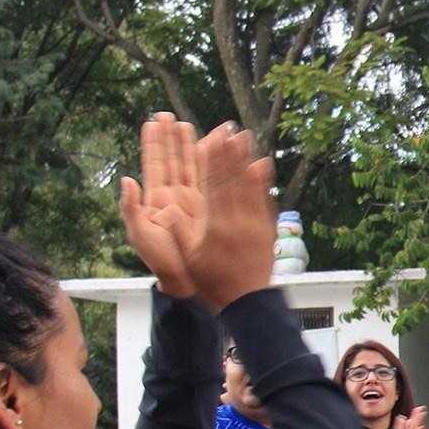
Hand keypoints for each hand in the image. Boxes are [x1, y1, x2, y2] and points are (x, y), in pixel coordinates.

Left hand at [119, 113, 202, 297]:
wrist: (186, 279)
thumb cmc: (161, 260)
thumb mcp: (140, 234)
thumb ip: (130, 207)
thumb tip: (126, 179)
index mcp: (156, 199)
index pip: (154, 164)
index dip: (154, 143)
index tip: (153, 122)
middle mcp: (174, 196)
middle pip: (172, 159)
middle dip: (170, 137)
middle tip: (168, 114)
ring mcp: (192, 200)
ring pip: (191, 166)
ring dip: (190, 145)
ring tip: (188, 124)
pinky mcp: (209, 207)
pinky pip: (209, 179)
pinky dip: (210, 163)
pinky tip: (211, 148)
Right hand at [185, 124, 277, 311]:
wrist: (247, 301)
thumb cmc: (212, 281)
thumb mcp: (187, 258)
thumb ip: (174, 230)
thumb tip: (161, 208)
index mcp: (213, 225)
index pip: (210, 185)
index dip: (210, 160)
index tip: (208, 139)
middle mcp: (236, 220)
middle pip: (231, 179)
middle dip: (228, 151)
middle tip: (227, 127)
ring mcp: (255, 223)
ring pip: (249, 185)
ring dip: (246, 159)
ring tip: (244, 136)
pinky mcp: (267, 228)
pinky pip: (265, 199)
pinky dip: (263, 181)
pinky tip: (262, 163)